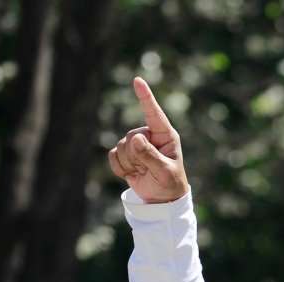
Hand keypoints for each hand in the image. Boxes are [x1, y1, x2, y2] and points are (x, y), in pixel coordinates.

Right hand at [108, 77, 188, 202]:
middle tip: (148, 170)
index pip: (154, 113)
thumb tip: (135, 139)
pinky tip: (132, 174)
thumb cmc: (170, 183)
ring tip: (142, 172)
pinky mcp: (125, 154)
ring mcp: (137, 144)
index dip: (145, 97)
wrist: (161, 199)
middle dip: (136, 156)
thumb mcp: (164, 172)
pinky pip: (113, 156)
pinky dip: (120, 168)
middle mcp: (150, 136)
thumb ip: (150, 156)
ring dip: (129, 164)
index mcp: (165, 136)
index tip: (138, 81)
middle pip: (131, 137)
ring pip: (121, 146)